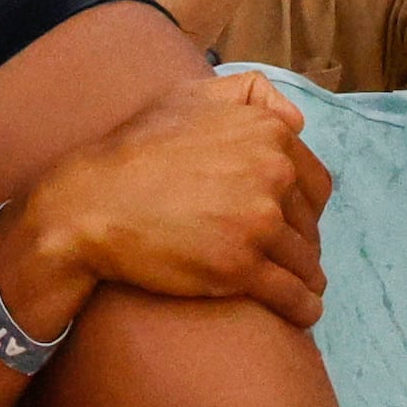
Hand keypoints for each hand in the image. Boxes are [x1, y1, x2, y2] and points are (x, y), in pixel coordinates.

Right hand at [5, 67, 332, 337]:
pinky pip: (292, 294)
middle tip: (292, 257)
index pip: (313, 180)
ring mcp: (259, 222)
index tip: (294, 222)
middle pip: (308, 222)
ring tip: (301, 287)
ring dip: (306, 276)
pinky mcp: (241, 268)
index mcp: (267, 133)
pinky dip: (304, 306)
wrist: (93, 202)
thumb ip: (250, 93)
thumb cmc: (136, 149)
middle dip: (303, 241)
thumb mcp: (192, 96)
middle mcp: (272, 173)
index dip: (305, 205)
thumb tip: (296, 120)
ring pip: (304, 259)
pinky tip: (305, 312)